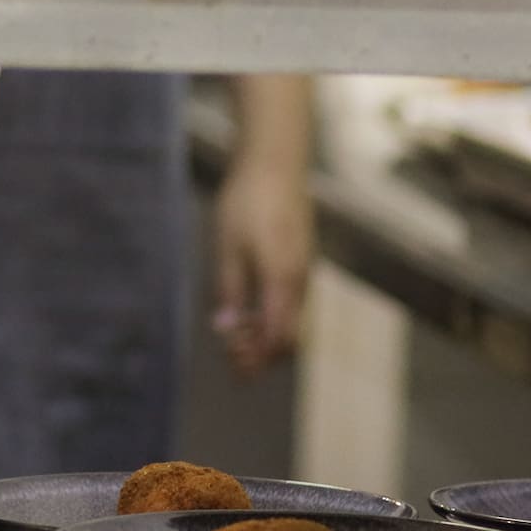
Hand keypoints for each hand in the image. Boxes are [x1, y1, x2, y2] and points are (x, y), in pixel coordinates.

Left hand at [211, 161, 314, 379]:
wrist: (275, 162)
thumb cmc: (246, 202)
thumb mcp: (228, 248)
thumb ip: (229, 291)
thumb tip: (226, 329)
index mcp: (282, 281)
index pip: (277, 339)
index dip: (256, 360)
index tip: (233, 368)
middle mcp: (299, 281)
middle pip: (290, 338)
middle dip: (263, 355)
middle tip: (233, 356)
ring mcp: (304, 270)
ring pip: (293, 320)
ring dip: (267, 336)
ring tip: (237, 335)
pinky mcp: (301, 259)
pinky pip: (293, 302)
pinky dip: (274, 316)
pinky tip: (250, 310)